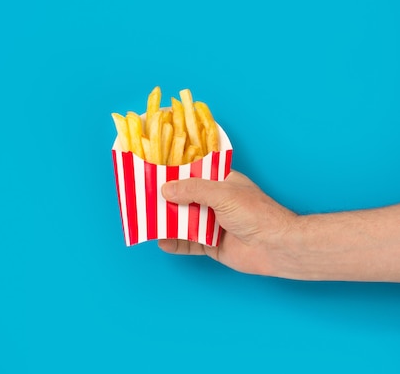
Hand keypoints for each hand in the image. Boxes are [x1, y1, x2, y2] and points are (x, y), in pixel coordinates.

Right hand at [159, 171, 296, 276]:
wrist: (276, 247)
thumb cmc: (256, 214)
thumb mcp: (222, 194)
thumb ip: (193, 190)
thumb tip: (166, 189)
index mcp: (221, 182)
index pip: (193, 174)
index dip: (175, 174)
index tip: (154, 173)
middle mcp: (215, 202)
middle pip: (184, 199)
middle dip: (165, 200)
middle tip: (143, 198)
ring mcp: (212, 224)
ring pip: (183, 221)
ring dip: (167, 222)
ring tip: (146, 219)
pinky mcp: (210, 245)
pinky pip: (188, 243)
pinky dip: (174, 243)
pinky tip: (161, 241)